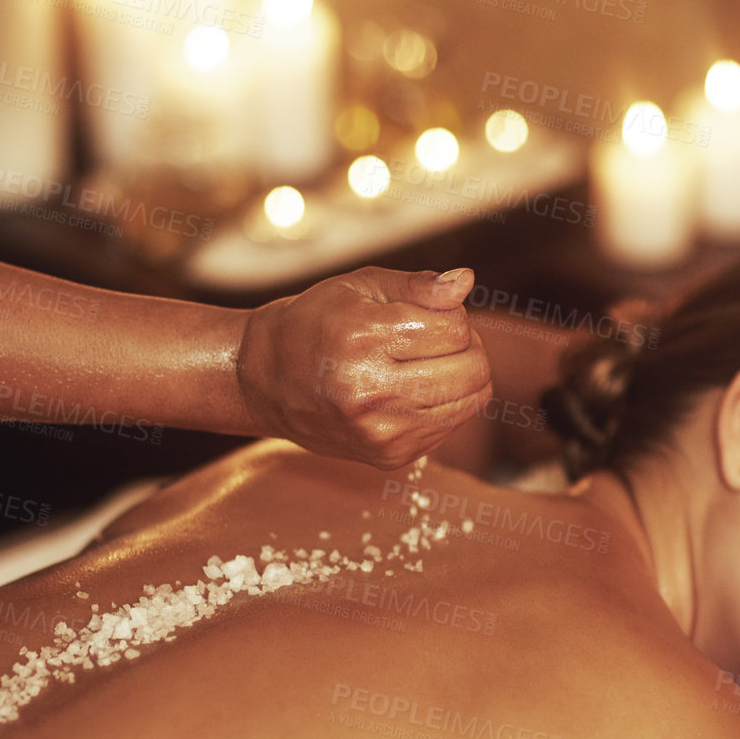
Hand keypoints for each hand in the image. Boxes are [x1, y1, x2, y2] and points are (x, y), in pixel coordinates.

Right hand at [236, 267, 494, 469]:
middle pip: (473, 367)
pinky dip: (445, 403)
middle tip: (434, 339)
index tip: (421, 315)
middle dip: (465, 346)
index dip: (449, 315)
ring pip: (472, 399)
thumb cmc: (318, 322)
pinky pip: (452, 425)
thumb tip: (466, 281)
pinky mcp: (390, 457)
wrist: (267, 381)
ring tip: (423, 364)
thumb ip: (417, 285)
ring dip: (460, 375)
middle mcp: (371, 391)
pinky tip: (411, 391)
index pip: (455, 328)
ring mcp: (381, 431)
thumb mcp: (360, 287)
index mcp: (362, 339)